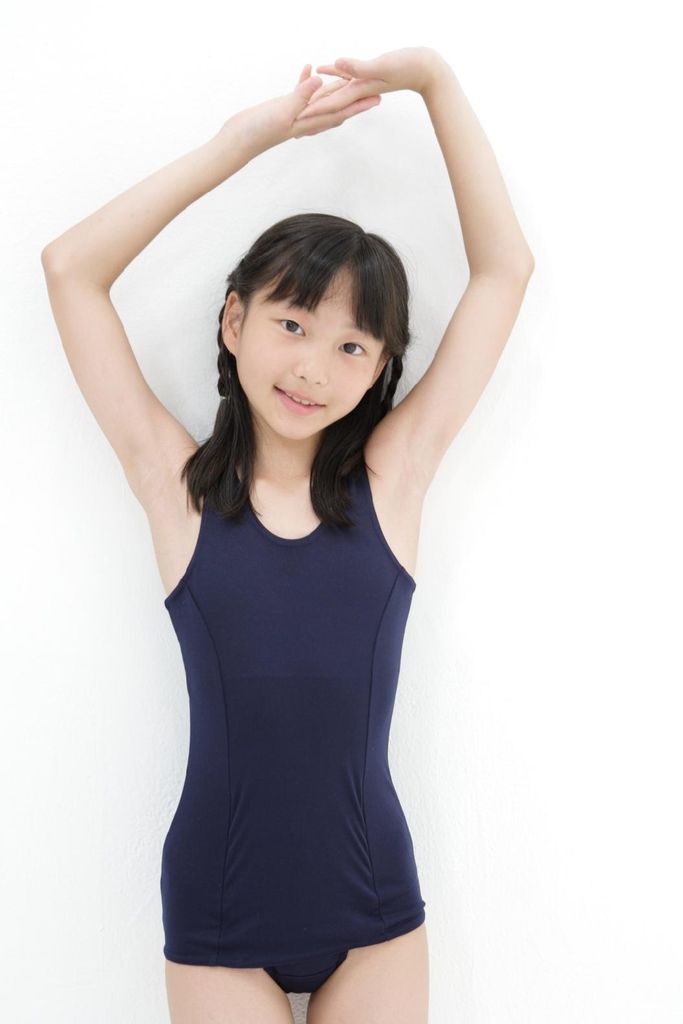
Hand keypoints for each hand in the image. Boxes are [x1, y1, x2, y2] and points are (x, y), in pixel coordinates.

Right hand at [223, 64, 382, 154]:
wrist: (236, 141)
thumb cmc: (257, 131)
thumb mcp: (281, 111)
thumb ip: (300, 96)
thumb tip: (320, 81)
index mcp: (308, 122)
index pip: (339, 112)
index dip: (358, 105)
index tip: (376, 98)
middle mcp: (305, 120)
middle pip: (336, 107)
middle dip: (354, 100)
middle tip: (373, 90)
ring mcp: (294, 115)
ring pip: (320, 99)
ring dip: (334, 89)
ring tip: (350, 79)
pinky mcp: (282, 109)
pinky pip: (299, 93)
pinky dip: (306, 82)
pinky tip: (309, 69)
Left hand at [295, 47, 446, 122]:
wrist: (429, 69)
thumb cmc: (410, 67)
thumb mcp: (381, 66)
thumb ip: (359, 67)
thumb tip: (337, 64)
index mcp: (359, 92)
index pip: (330, 104)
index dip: (312, 111)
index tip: (295, 120)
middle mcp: (358, 91)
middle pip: (329, 104)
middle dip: (311, 113)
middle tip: (290, 121)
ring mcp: (362, 84)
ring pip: (334, 92)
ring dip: (317, 98)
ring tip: (300, 103)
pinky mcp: (367, 73)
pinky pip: (344, 75)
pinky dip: (331, 73)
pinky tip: (320, 68)